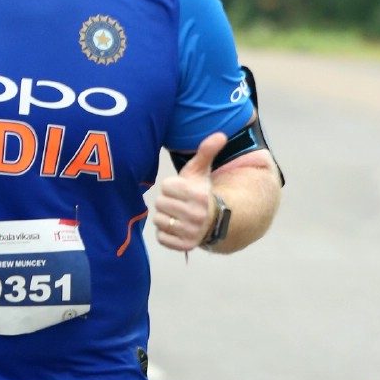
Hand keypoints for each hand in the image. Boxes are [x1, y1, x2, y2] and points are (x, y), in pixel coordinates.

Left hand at [152, 132, 225, 252]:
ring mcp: (191, 232)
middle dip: (167, 202)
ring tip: (178, 215)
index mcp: (199, 195)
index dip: (171, 187)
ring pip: (159, 220)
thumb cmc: (201, 192)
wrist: (213, 220)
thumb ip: (207, 152)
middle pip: (161, 203)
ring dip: (165, 217)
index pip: (166, 186)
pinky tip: (176, 228)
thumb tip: (221, 134)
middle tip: (179, 203)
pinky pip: (161, 237)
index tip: (182, 190)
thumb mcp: (202, 171)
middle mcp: (197, 215)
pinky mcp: (185, 246)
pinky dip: (166, 233)